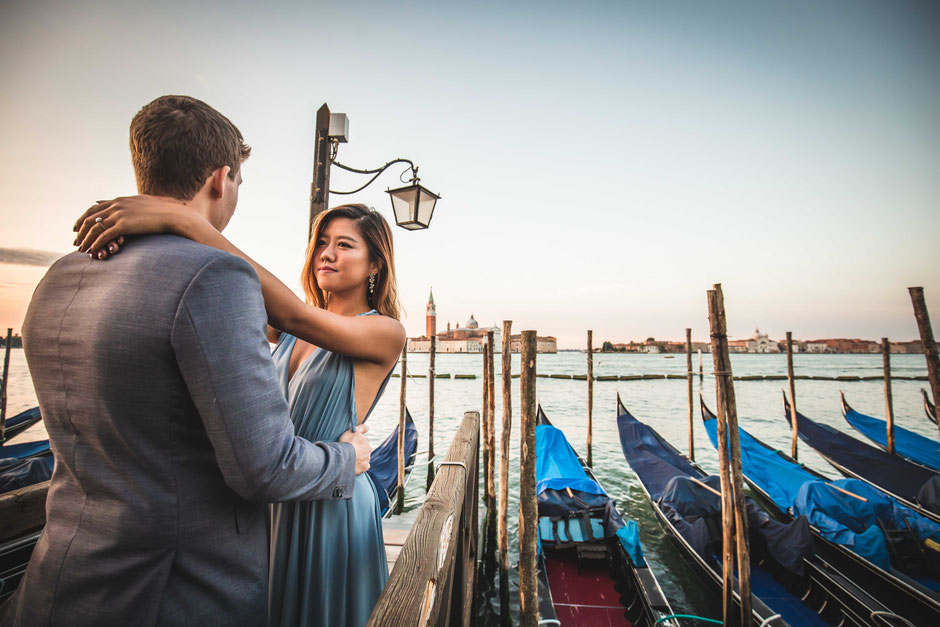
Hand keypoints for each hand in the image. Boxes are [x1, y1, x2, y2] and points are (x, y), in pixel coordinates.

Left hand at [72, 195, 193, 256]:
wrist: (172, 215)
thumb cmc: (161, 211)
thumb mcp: (141, 203)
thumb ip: (127, 204)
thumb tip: (122, 206)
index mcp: (119, 200)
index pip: (94, 209)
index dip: (83, 218)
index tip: (77, 228)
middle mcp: (116, 205)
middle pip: (90, 218)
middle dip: (80, 230)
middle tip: (76, 241)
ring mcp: (119, 214)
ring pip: (94, 227)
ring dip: (86, 239)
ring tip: (82, 249)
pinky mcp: (123, 225)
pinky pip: (103, 235)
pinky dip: (95, 244)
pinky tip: (92, 251)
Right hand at [338, 424, 370, 474]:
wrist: (342, 458)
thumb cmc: (346, 443)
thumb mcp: (352, 431)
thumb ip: (361, 428)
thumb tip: (368, 428)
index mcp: (366, 441)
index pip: (364, 440)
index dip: (357, 441)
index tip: (352, 443)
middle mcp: (369, 450)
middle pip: (364, 449)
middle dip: (359, 449)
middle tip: (350, 451)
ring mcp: (367, 459)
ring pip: (365, 457)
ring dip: (360, 457)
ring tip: (351, 458)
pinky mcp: (364, 468)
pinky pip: (364, 466)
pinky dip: (361, 465)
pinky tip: (355, 464)